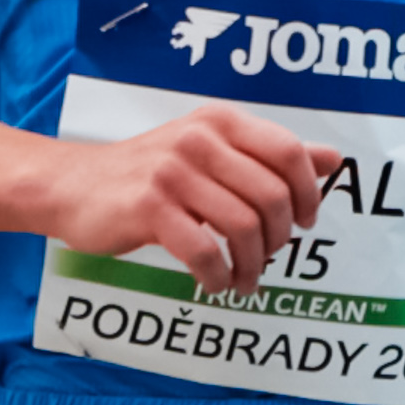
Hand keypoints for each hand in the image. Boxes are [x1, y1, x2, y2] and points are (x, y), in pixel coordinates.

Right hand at [28, 106, 335, 287]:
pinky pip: (204, 251)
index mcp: (220, 122)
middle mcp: (199, 140)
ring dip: (252, 264)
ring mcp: (173, 172)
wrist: (72, 185)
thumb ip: (269, 155)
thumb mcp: (210, 151)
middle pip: (271, 196)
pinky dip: (219, 275)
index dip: (308, 193)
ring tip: (245, 280)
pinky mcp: (149, 207)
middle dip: (280, 237)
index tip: (306, 222)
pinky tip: (216, 282)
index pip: (288, 153)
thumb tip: (332, 160)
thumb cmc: (149, 173)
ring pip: (243, 227)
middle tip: (269, 257)